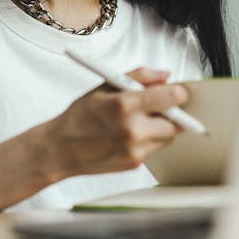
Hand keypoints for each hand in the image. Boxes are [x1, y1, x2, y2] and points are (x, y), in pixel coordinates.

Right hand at [44, 68, 188, 176]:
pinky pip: (154, 148)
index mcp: (124, 105)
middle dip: (170, 113)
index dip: (177, 93)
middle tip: (157, 107)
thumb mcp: (105, 85)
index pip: (171, 98)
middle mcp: (132, 130)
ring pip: (168, 137)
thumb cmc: (80, 115)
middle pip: (176, 122)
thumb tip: (165, 75)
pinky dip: (148, 140)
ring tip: (137, 121)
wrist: (60, 149)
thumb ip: (139, 76)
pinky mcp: (135, 164)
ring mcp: (134, 150)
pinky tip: (128, 135)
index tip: (176, 92)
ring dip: (160, 127)